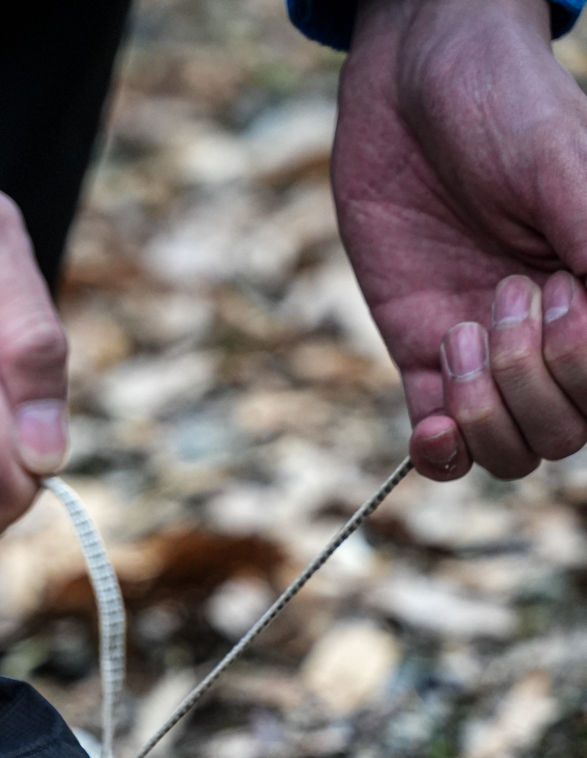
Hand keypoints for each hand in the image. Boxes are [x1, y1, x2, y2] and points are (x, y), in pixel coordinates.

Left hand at [333, 0, 586, 480]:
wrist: (410, 82)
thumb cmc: (504, 105)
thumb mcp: (564, 169)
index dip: (584, 364)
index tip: (561, 286)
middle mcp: (557, 334)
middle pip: (567, 431)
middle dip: (532, 379)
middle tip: (505, 289)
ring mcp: (492, 353)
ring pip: (512, 450)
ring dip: (487, 413)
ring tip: (460, 331)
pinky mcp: (427, 358)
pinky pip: (443, 448)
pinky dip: (439, 452)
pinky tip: (430, 425)